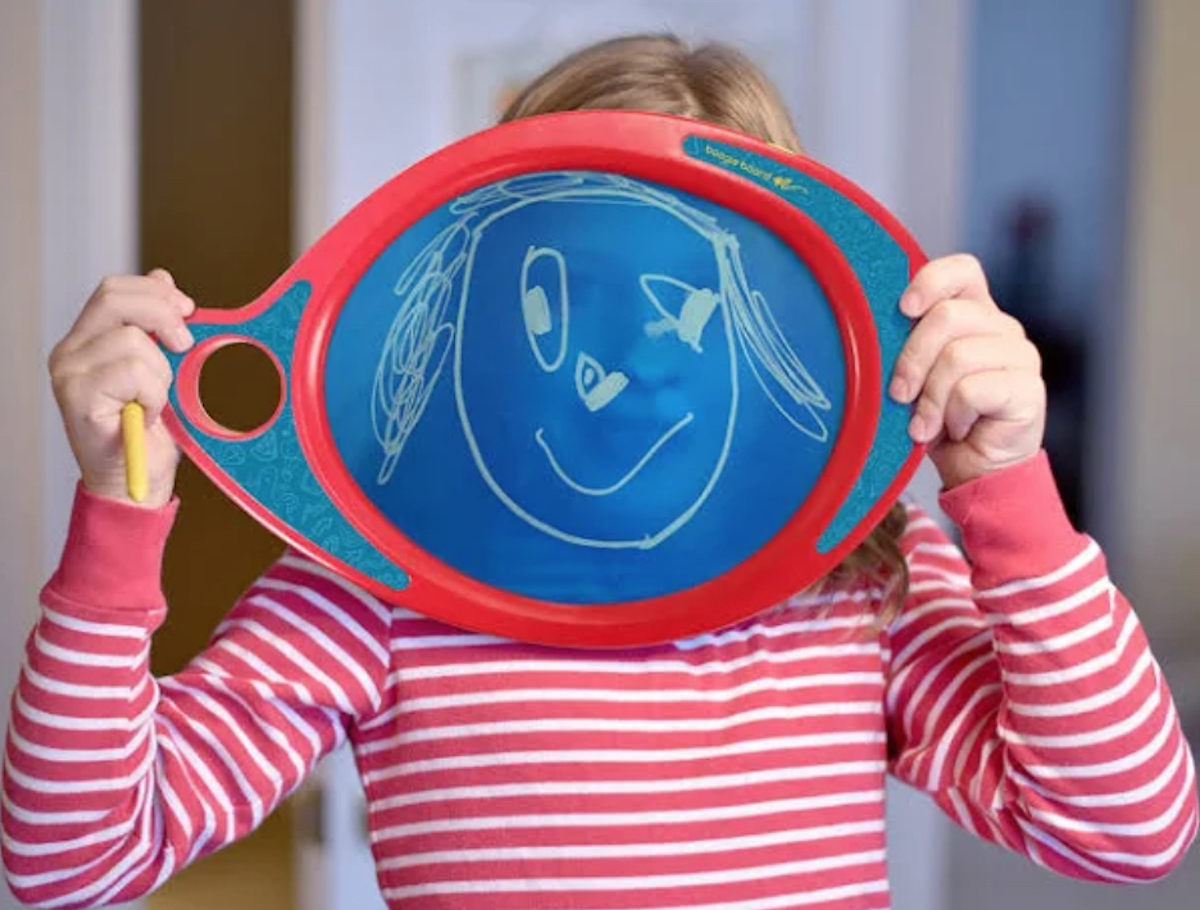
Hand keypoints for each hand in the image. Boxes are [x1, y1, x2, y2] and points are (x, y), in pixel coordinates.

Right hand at [48, 270, 195, 506]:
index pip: (114, 289)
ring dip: (161, 372)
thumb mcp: (161, 369)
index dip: (155, 292)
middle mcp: (69, 352)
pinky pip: (133, 372)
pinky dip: (155, 393)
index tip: (188, 310)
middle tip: (186, 344)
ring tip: (155, 401)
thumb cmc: (149, 431)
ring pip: (132, 339)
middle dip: (162, 314)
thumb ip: (156, 327)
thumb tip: (164, 279)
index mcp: (87, 340)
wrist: (134, 486)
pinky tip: (147, 415)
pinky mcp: (77, 396)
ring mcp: (69, 373)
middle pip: (115, 297)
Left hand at [889, 254, 1044, 489]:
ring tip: (923, 424)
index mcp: (974, 313)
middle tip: (898, 395)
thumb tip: (865, 332)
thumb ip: (903, 346)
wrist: (973, 472)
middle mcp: (1002, 327)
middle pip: (949, 316)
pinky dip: (952, 415)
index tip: (903, 309)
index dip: (930, 281)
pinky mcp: (1029, 389)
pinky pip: (973, 390)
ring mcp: (1021, 356)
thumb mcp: (913, 377)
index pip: (962, 271)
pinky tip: (954, 430)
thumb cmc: (936, 421)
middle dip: (912, 359)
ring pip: (958, 355)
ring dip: (930, 398)